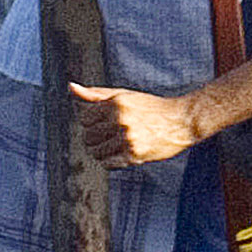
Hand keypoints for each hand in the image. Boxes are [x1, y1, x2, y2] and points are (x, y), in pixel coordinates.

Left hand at [71, 80, 208, 166]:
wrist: (182, 121)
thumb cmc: (151, 107)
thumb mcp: (124, 95)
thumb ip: (96, 94)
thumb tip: (70, 87)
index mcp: (116, 103)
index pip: (84, 119)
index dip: (93, 122)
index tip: (106, 122)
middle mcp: (120, 120)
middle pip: (88, 137)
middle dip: (96, 138)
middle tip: (113, 135)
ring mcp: (127, 139)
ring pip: (96, 152)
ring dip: (103, 151)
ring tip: (117, 144)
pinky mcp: (134, 155)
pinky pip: (108, 164)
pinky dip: (111, 161)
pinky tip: (123, 152)